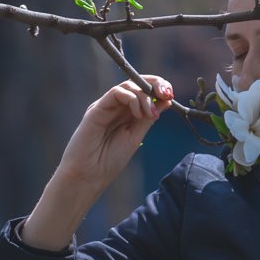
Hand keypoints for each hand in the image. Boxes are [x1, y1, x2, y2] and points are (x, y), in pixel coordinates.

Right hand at [56, 74, 173, 190]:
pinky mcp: (96, 109)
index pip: (144, 91)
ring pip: (128, 86)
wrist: (88, 176)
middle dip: (155, 84)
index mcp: (127, 113)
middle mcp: (116, 107)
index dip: (158, 88)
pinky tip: (138, 114)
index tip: (171, 96)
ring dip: (144, 96)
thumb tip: (167, 101)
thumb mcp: (136, 136)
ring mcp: (106, 106)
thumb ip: (148, 118)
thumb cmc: (109, 160)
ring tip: (149, 114)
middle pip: (137, 83)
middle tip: (166, 94)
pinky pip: (116, 92)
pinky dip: (131, 99)